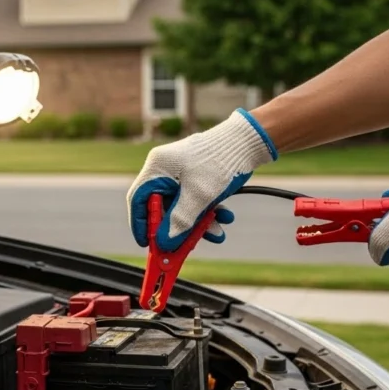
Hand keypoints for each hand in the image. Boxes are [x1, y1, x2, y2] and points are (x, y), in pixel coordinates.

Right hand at [127, 109, 276, 251]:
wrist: (249, 142)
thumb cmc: (220, 161)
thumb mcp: (199, 196)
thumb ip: (179, 221)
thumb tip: (164, 243)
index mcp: (157, 168)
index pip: (138, 200)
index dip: (141, 225)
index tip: (147, 244)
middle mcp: (166, 170)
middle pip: (162, 208)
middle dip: (177, 229)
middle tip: (183, 247)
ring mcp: (182, 174)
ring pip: (182, 207)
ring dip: (197, 224)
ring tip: (216, 233)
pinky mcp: (197, 178)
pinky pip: (196, 201)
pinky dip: (208, 213)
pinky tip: (224, 219)